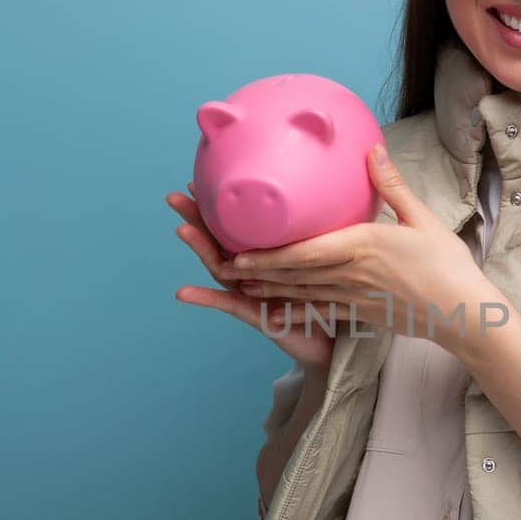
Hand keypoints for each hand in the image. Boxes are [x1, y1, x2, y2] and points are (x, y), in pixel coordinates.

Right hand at [167, 181, 337, 370]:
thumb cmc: (334, 296)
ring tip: (182, 229)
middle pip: (219, 241)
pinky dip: (205, 299)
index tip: (202, 178)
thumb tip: (346, 184)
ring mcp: (252, 294)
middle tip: (175, 196)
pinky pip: (229, 305)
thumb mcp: (330, 254)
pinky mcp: (257, 316)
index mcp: (269, 254)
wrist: (338, 341)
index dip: (222, 203)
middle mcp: (254, 272)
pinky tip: (182, 292)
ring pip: (220, 268)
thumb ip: (325, 226)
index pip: (240, 224)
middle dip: (196, 218)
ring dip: (199, 249)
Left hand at [218, 144, 493, 352]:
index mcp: (364, 246)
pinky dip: (295, 311)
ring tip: (239, 284)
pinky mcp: (362, 313)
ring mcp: (355, 298)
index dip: (269, 255)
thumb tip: (371, 149)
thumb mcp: (421, 219)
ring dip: (269, 289)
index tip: (239, 253)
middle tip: (223, 265)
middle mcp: (352, 274)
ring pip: (303, 293)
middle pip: (296, 274)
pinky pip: (321, 312)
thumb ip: (391, 185)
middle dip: (257, 271)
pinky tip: (275, 312)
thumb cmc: (447, 266)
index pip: (306, 253)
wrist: (464, 313)